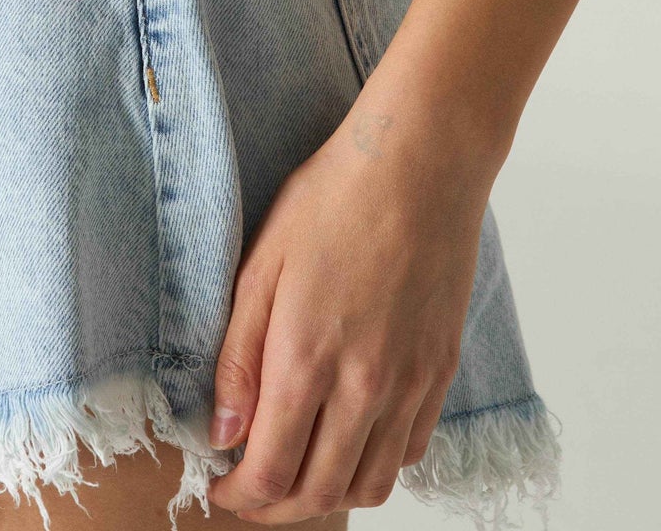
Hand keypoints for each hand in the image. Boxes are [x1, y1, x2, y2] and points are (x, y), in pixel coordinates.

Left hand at [206, 100, 490, 521]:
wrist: (418, 164)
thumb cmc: (331, 199)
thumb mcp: (260, 265)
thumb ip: (238, 356)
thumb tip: (223, 433)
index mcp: (306, 359)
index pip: (270, 472)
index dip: (239, 497)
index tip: (219, 487)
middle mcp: (363, 387)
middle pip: (320, 495)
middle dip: (274, 509)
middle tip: (248, 493)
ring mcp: (410, 383)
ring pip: (370, 485)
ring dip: (327, 497)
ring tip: (296, 473)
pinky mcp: (441, 371)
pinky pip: (409, 451)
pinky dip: (375, 466)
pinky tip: (349, 440)